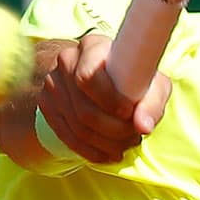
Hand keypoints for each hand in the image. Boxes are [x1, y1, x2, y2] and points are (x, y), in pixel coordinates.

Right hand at [38, 33, 171, 163]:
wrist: (102, 74)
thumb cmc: (133, 77)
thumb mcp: (152, 83)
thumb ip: (152, 103)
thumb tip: (143, 126)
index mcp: (92, 46)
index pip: (89, 77)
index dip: (109, 100)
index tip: (129, 112)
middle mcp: (67, 61)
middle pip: (84, 109)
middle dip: (113, 131)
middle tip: (134, 137)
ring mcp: (53, 83)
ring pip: (77, 127)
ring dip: (105, 144)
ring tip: (125, 145)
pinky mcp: (46, 104)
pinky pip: (66, 136)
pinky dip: (90, 151)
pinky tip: (108, 153)